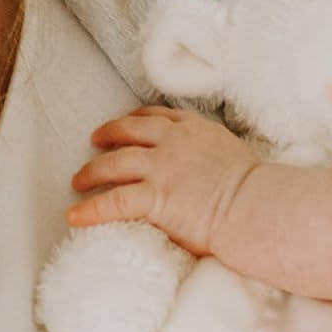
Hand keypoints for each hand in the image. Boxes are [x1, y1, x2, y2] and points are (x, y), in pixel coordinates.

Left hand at [68, 107, 259, 256]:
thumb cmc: (256, 191)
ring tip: (77, 180)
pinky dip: (91, 208)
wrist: (257, 206)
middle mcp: (174, 142)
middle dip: (108, 133)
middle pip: (130, 130)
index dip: (138, 117)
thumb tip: (204, 171)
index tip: (128, 121)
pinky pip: (113, 200)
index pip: (160, 116)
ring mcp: (162, 168)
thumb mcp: (233, 156)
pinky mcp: (155, 196)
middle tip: (94, 141)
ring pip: (115, 162)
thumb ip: (211, 154)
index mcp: (196, 130)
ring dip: (92, 170)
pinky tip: (74, 215)